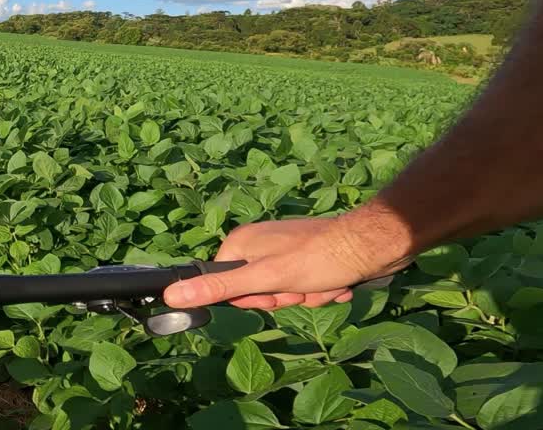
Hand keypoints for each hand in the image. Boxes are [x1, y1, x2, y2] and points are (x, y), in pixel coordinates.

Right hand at [163, 208, 415, 309]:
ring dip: (306, 296)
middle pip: (257, 291)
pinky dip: (319, 290)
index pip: (229, 286)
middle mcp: (258, 244)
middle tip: (303, 288)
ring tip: (323, 284)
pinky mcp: (305, 258)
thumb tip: (171, 295)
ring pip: (283, 292)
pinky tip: (334, 284)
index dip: (254, 299)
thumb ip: (219, 288)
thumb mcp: (264, 278)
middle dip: (285, 297)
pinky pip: (302, 285)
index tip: (275, 294)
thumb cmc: (315, 259)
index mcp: (241, 244)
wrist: (371, 247)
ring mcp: (283, 250)